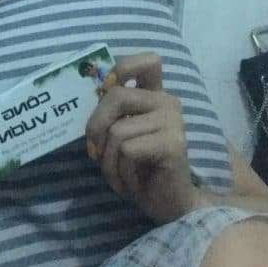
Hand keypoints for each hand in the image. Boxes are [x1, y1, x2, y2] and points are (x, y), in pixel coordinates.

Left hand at [86, 53, 198, 224]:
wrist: (168, 205)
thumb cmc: (138, 170)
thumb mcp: (119, 136)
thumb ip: (112, 113)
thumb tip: (94, 94)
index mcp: (155, 96)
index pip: (148, 61)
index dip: (123, 67)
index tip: (105, 88)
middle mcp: (167, 102)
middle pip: (115, 95)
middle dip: (95, 126)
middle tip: (95, 153)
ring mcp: (173, 121)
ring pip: (117, 130)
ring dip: (107, 161)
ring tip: (119, 175)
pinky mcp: (174, 143)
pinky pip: (127, 150)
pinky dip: (120, 172)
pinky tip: (132, 184)